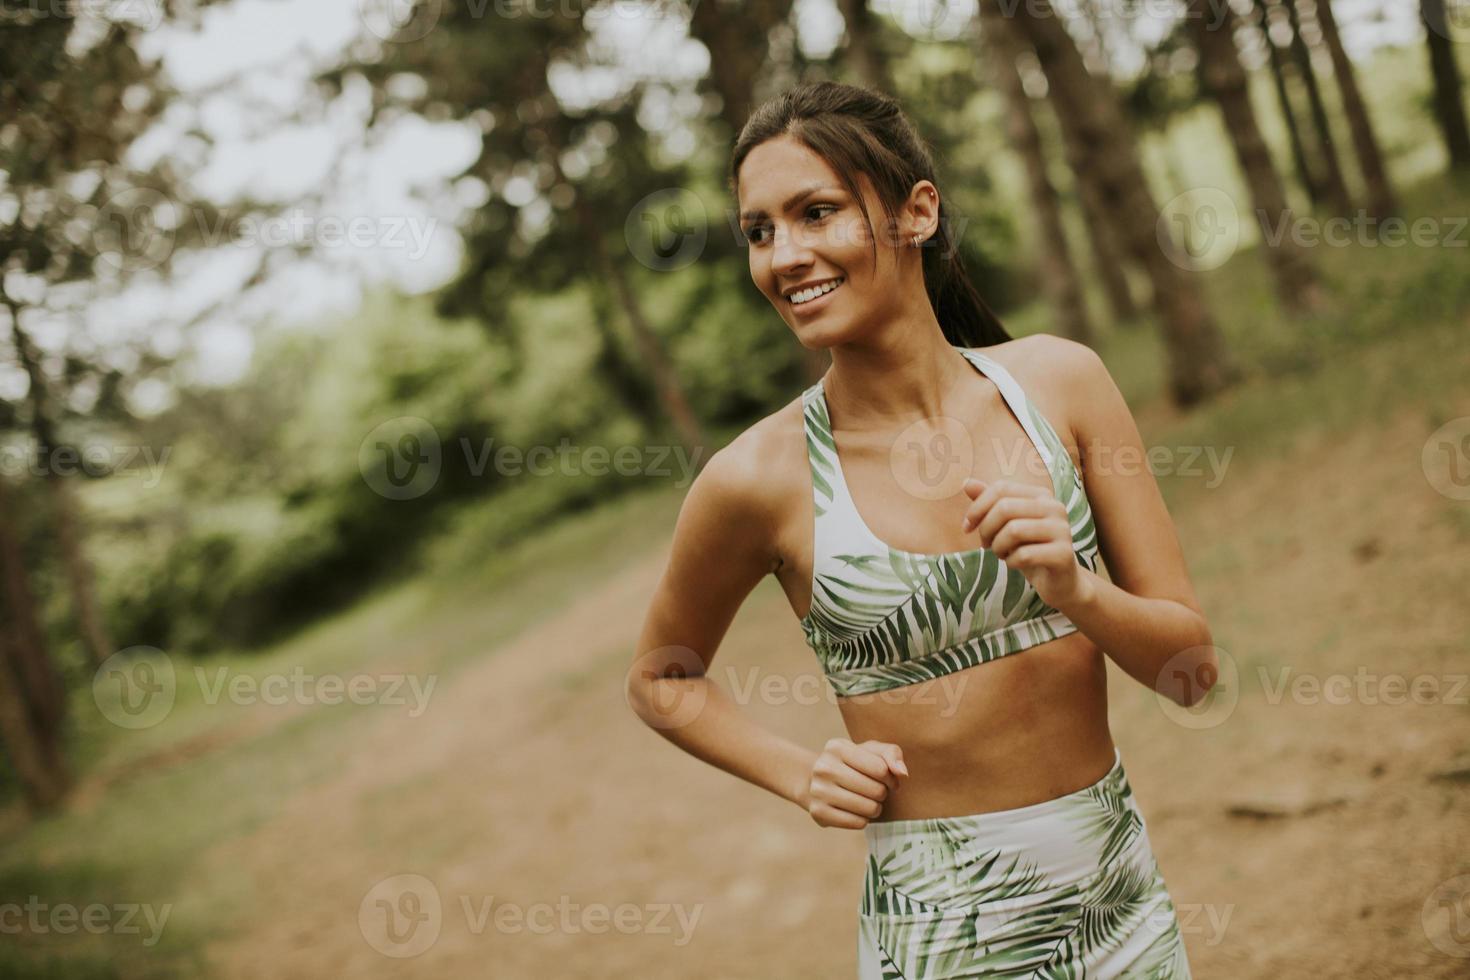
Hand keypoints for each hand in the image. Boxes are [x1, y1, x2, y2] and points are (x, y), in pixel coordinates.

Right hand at [801, 738, 907, 828]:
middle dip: (882, 793)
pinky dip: (864, 820)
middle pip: (876, 790)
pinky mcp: (818, 812)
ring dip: (876, 808)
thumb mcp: (871, 751)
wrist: (817, 782)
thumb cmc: (853, 764)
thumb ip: (892, 754)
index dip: (891, 778)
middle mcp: (824, 767)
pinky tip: (857, 812)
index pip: (881, 769)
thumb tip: (903, 773)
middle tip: (876, 791)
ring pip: (868, 808)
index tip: (887, 779)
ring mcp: (818, 791)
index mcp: (837, 747)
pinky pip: (858, 823)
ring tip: (868, 801)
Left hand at [961, 478, 1090, 610]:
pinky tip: (1014, 564)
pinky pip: (1024, 555)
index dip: (977, 508)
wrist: (1059, 580)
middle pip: (1005, 508)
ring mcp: (1062, 530)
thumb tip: (966, 483)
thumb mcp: (1006, 525)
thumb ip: (990, 503)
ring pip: (1013, 530)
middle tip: (986, 545)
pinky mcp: (1063, 554)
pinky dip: (1011, 562)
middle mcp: (1055, 507)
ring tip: (1001, 554)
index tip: (967, 527)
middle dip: (986, 529)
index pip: (1001, 488)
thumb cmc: (1029, 548)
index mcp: (1041, 495)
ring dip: (998, 546)